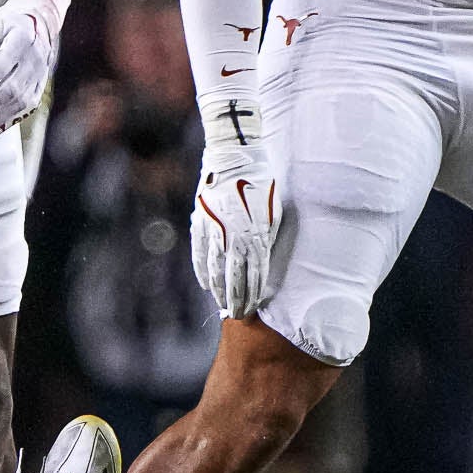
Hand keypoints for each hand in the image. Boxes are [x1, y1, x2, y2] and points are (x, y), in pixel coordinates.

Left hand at [0, 0, 60, 136]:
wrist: (42, 21)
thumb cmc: (12, 22)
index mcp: (21, 39)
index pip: (1, 66)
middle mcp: (34, 58)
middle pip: (12, 89)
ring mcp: (40, 74)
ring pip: (20, 102)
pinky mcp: (41, 85)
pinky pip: (28, 107)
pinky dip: (10, 120)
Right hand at [190, 99, 278, 318]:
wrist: (234, 156)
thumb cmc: (261, 183)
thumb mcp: (273, 211)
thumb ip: (267, 238)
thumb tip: (264, 262)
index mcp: (254, 236)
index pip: (254, 275)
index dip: (254, 295)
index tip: (253, 310)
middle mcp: (233, 238)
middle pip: (234, 279)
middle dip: (237, 300)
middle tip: (238, 316)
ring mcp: (214, 232)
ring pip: (215, 270)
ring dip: (219, 290)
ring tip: (222, 305)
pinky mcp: (200, 223)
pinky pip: (200, 254)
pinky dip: (203, 271)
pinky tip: (206, 284)